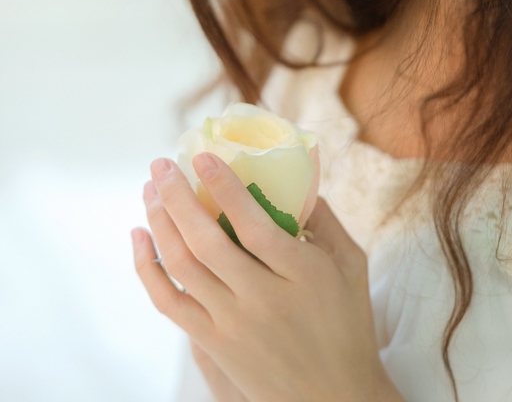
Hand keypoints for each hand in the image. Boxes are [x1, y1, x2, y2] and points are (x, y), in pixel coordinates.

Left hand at [132, 154, 402, 401]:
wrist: (333, 398)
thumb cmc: (347, 324)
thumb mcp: (351, 265)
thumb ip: (324, 219)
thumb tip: (296, 174)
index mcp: (301, 274)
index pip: (254, 224)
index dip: (225, 187)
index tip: (203, 156)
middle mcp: (262, 300)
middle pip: (207, 241)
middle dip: (177, 196)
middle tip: (161, 165)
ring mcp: (232, 324)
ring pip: (182, 266)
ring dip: (160, 221)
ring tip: (151, 190)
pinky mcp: (212, 343)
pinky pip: (168, 301)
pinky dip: (147, 267)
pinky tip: (139, 235)